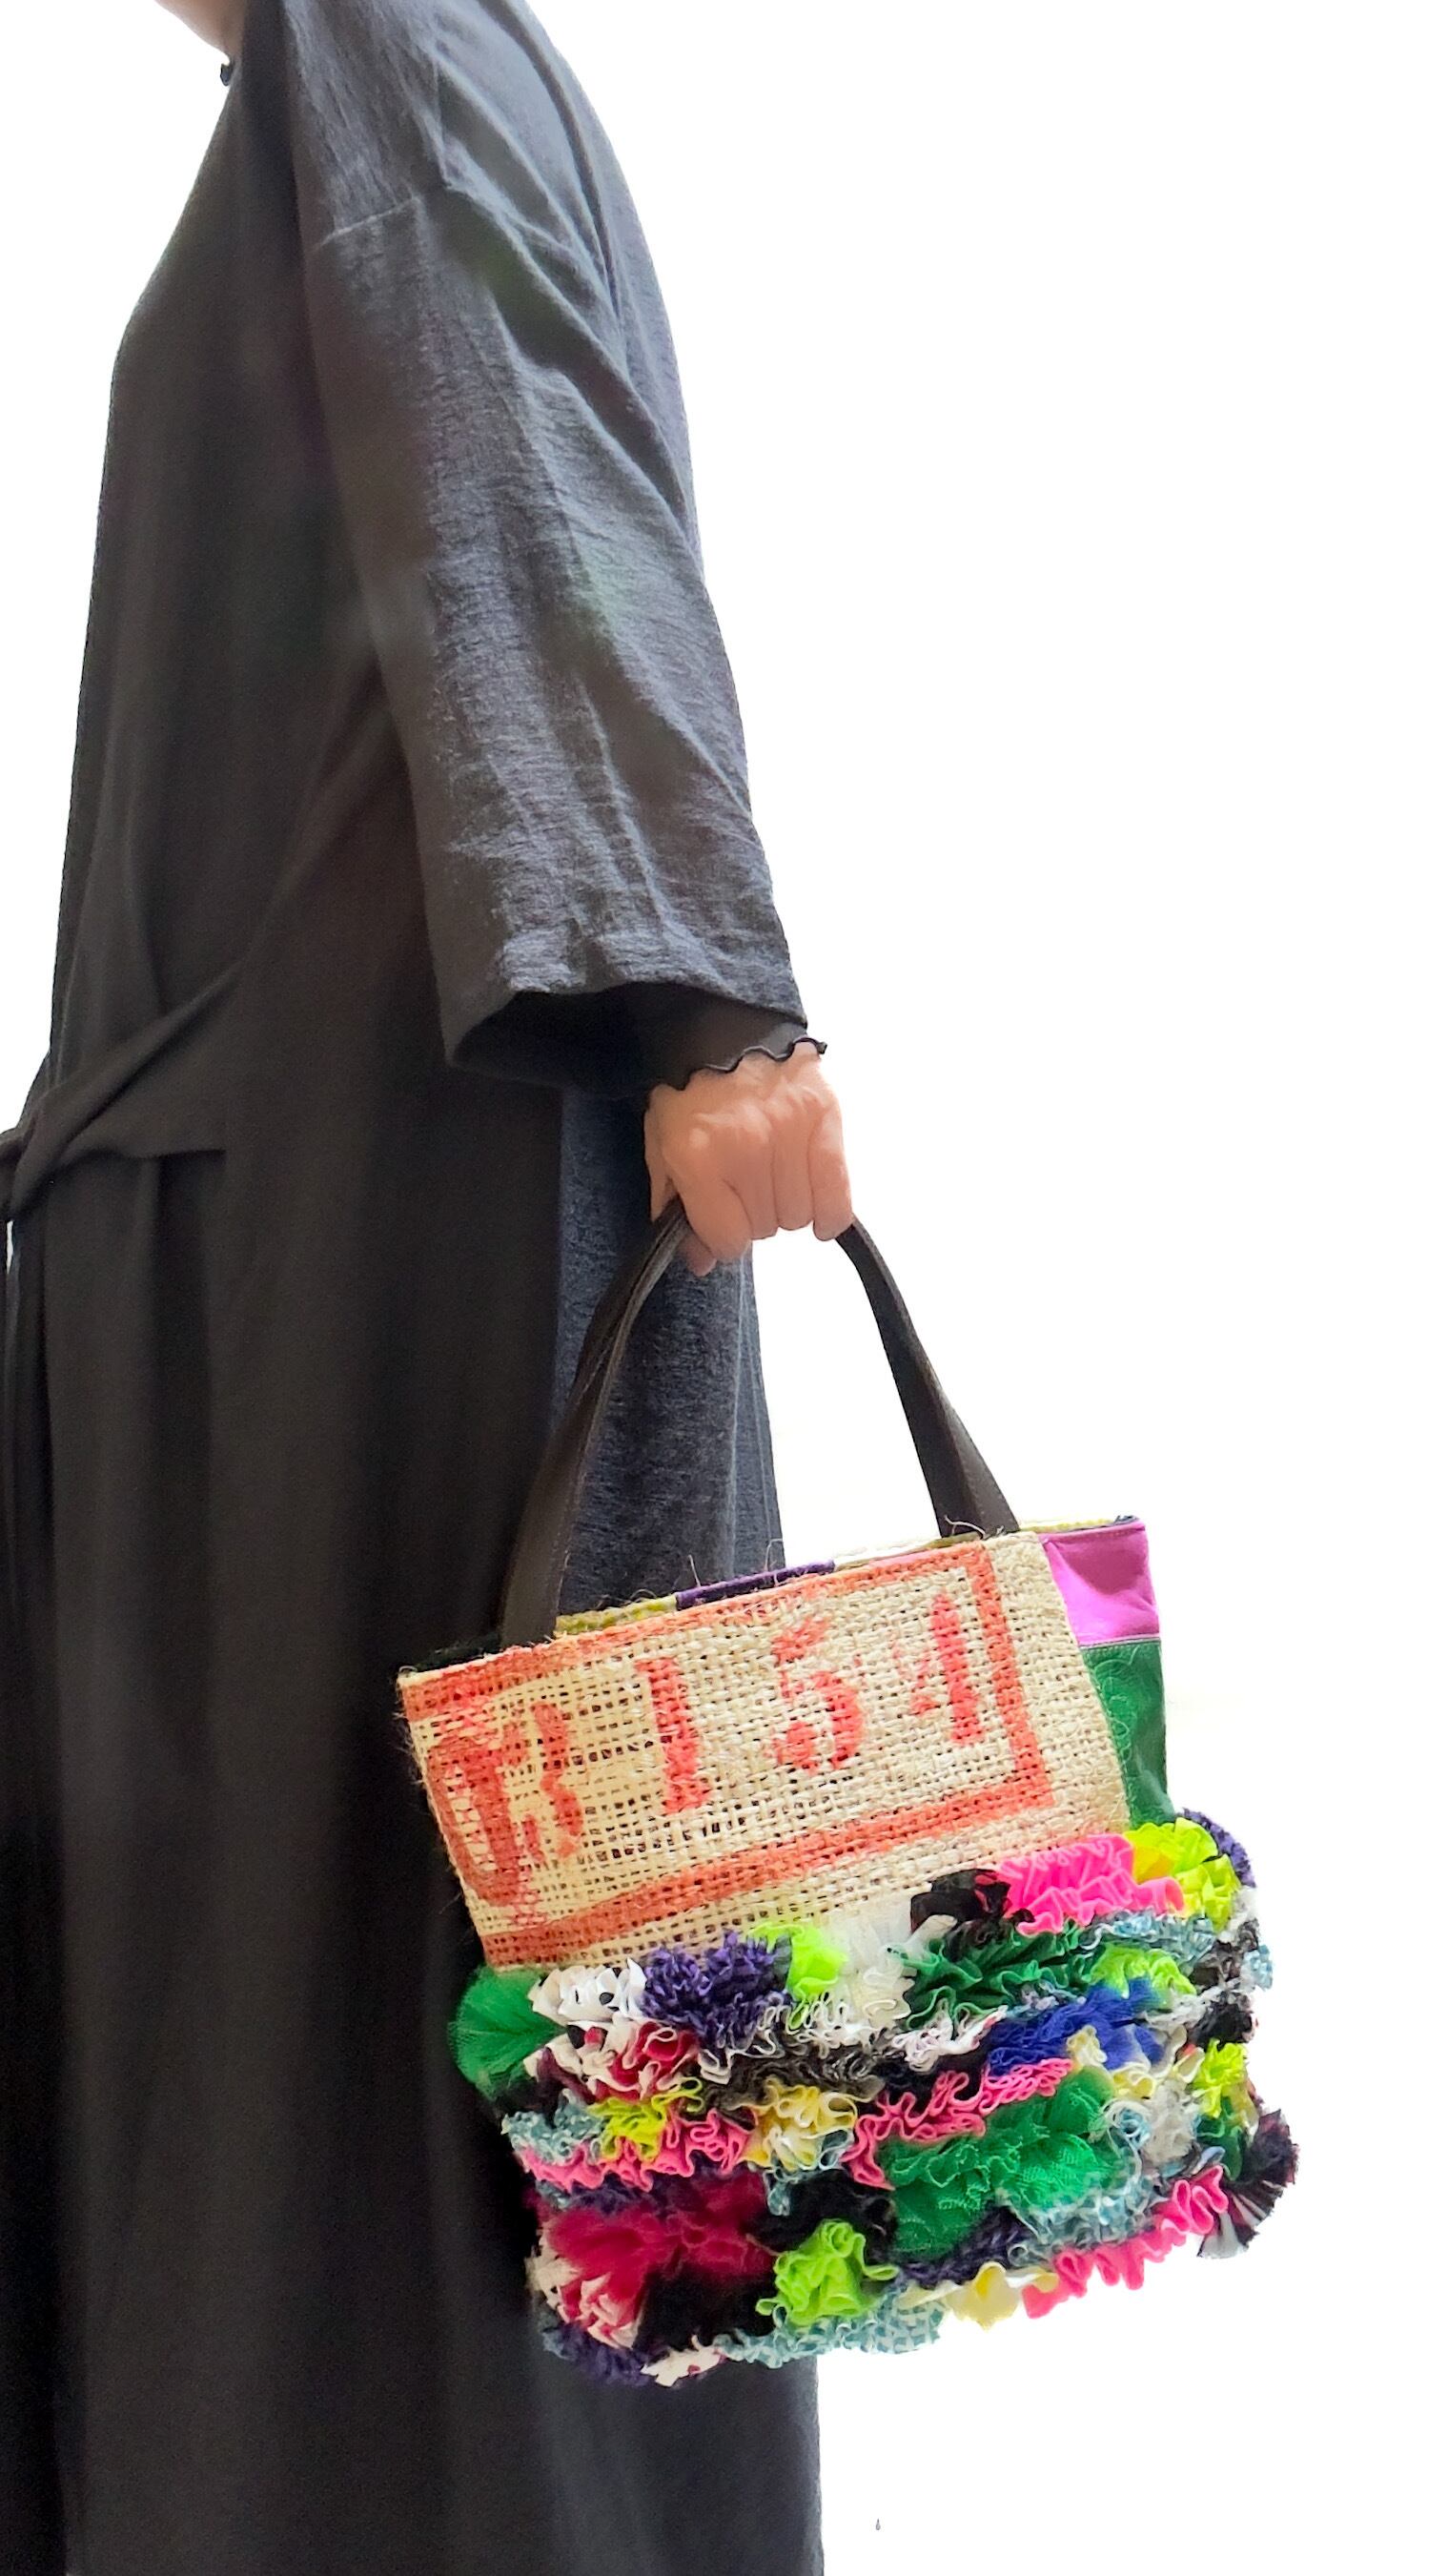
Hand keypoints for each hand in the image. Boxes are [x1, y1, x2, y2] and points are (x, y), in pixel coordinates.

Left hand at [643, 1044, 852, 1277]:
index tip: (723, 1223)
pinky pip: (836, 1192)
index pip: (729, 1238)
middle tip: (746, 1187)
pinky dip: (830, 1212)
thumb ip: (674, 1206)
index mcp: (699, 1156)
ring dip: (787, 1207)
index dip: (725, 1239)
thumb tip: (702, 1262)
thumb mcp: (661, 1146)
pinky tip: (820, 1215)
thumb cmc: (687, 1090)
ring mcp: (790, 1132)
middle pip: (765, 1228)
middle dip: (753, 1217)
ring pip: (799, 1215)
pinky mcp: (825, 1117)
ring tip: (774, 1179)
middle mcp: (747, 1148)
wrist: (720, 1025)